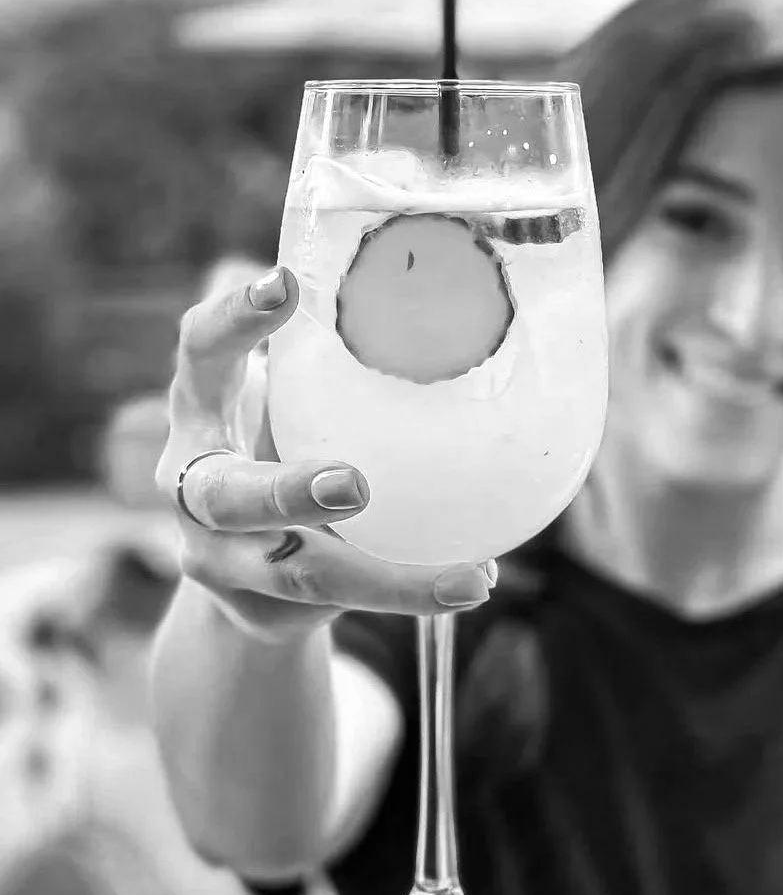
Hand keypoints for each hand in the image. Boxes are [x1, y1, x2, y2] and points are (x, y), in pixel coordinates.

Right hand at [156, 265, 492, 641]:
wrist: (251, 581)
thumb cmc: (280, 455)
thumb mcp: (292, 404)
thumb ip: (329, 362)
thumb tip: (437, 284)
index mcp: (201, 415)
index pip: (198, 356)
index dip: (230, 322)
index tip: (284, 286)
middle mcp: (195, 492)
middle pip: (227, 496)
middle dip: (287, 491)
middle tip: (352, 485)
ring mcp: (224, 563)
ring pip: (302, 574)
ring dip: (386, 579)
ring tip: (468, 578)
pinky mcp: (266, 609)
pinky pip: (341, 603)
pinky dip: (411, 592)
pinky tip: (474, 582)